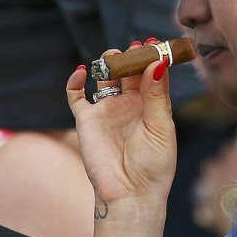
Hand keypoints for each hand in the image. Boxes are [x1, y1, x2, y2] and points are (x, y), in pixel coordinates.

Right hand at [66, 42, 176, 207]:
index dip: (153, 58)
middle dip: (131, 56)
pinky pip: (77, 96)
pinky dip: (76, 81)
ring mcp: (108, 110)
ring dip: (108, 64)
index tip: (155, 43)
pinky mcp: (87, 120)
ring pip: (105, 78)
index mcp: (152, 105)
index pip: (152, 74)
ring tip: (114, 56)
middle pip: (129, 71)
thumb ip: (157, 95)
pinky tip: (83, 72)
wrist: (131, 194)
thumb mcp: (161, 127)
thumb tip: (157, 63)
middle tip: (135, 46)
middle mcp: (130, 104)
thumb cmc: (154, 164)